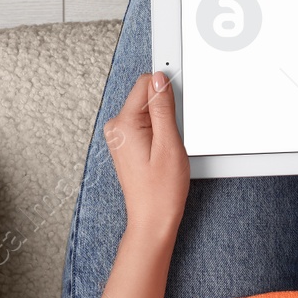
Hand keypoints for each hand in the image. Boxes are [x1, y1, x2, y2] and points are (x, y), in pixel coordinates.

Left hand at [105, 71, 189, 243]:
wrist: (152, 219)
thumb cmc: (161, 190)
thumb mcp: (169, 144)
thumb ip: (163, 107)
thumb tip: (159, 78)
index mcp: (124, 123)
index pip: (146, 82)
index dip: (168, 88)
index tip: (180, 100)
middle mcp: (116, 127)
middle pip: (146, 95)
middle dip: (165, 108)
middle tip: (173, 135)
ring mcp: (119, 136)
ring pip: (147, 110)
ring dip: (163, 121)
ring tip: (167, 147)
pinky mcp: (125, 143)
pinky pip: (144, 124)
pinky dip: (157, 131)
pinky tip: (162, 150)